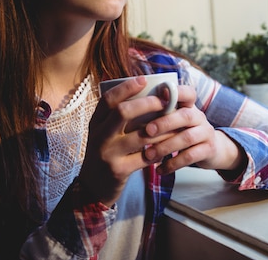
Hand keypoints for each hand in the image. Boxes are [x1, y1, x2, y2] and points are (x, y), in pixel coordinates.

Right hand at [77, 76, 173, 205]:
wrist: (93, 187)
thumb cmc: (106, 153)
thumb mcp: (105, 133)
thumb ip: (119, 118)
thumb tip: (148, 94)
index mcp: (95, 123)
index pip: (108, 100)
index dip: (126, 87)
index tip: (144, 79)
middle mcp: (99, 136)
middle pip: (123, 112)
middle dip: (147, 104)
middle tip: (165, 101)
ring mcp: (108, 154)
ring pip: (140, 136)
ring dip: (161, 128)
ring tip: (175, 123)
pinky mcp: (119, 170)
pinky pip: (145, 157)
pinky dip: (159, 150)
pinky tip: (169, 146)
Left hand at [142, 85, 247, 175]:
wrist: (211, 149)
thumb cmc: (183, 131)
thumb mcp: (175, 119)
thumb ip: (160, 113)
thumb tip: (129, 109)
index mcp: (189, 105)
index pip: (187, 93)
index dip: (176, 92)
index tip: (159, 95)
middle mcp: (199, 116)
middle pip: (185, 115)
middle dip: (164, 123)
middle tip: (147, 131)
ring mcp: (206, 133)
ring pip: (187, 138)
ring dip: (165, 146)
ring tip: (148, 155)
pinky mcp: (208, 150)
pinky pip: (190, 156)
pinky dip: (173, 164)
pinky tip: (159, 169)